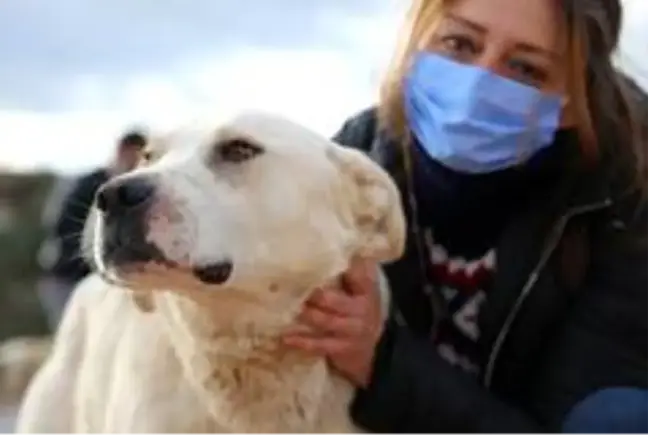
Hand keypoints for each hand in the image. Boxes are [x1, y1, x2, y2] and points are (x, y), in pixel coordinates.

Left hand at [282, 257, 383, 386]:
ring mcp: (350, 331)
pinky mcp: (340, 349)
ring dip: (303, 313)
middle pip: (332, 299)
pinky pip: (318, 345)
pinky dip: (301, 341)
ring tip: (285, 306)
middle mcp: (360, 310)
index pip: (360, 275)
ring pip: (323, 320)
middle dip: (312, 293)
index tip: (323, 256)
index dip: (345, 267)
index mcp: (366, 291)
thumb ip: (351, 270)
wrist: (375, 347)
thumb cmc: (360, 309)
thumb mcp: (363, 289)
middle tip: (289, 284)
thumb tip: (336, 246)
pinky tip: (285, 337)